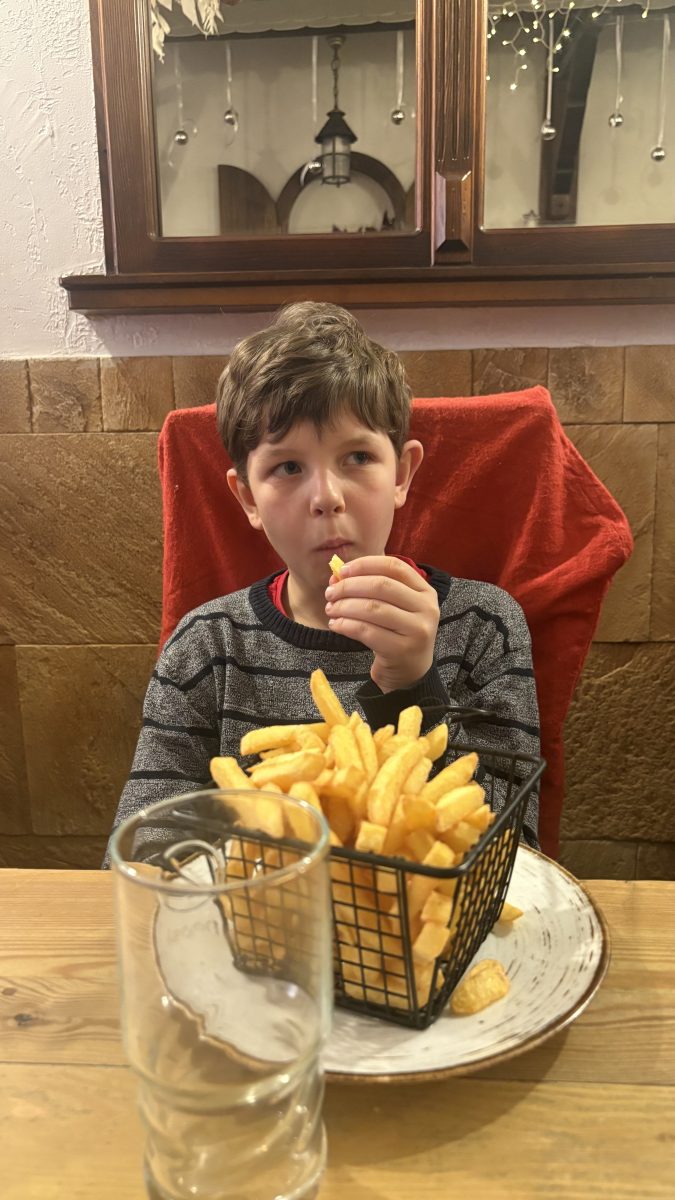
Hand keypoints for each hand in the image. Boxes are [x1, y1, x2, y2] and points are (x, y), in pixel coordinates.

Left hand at [324, 555, 439, 692]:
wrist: (410, 672)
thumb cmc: (396, 633)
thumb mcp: (394, 607)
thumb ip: (372, 588)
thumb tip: (336, 576)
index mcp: (425, 591)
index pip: (394, 567)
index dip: (365, 565)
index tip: (341, 571)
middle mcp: (426, 608)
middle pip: (381, 586)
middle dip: (349, 586)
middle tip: (330, 593)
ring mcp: (417, 630)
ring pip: (372, 608)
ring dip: (344, 606)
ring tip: (330, 609)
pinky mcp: (402, 650)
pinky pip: (366, 631)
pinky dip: (346, 625)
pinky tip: (336, 624)